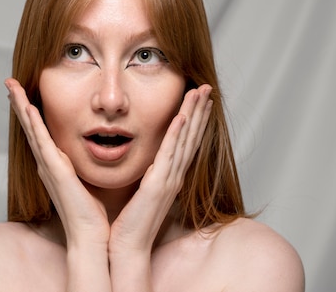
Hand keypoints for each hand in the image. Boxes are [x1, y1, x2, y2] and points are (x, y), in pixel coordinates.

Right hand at [5, 78, 109, 246]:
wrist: (91, 236)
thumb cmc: (92, 214)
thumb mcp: (87, 181)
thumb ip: (83, 168)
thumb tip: (93, 155)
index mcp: (55, 166)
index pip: (40, 134)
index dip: (30, 114)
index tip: (24, 95)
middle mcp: (47, 164)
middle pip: (29, 128)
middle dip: (19, 104)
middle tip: (9, 84)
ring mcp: (48, 167)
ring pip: (31, 130)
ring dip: (21, 107)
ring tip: (11, 87)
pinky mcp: (56, 172)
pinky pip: (42, 143)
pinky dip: (34, 125)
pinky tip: (28, 108)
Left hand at [109, 84, 212, 253]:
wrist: (128, 247)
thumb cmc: (131, 223)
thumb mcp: (141, 192)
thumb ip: (146, 175)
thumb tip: (146, 162)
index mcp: (169, 177)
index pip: (186, 142)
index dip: (195, 120)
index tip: (199, 100)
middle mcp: (174, 176)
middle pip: (191, 136)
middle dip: (199, 110)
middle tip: (207, 88)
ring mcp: (169, 179)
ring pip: (185, 140)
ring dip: (193, 114)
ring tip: (199, 93)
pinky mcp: (158, 185)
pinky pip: (169, 154)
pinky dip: (177, 135)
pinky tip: (181, 117)